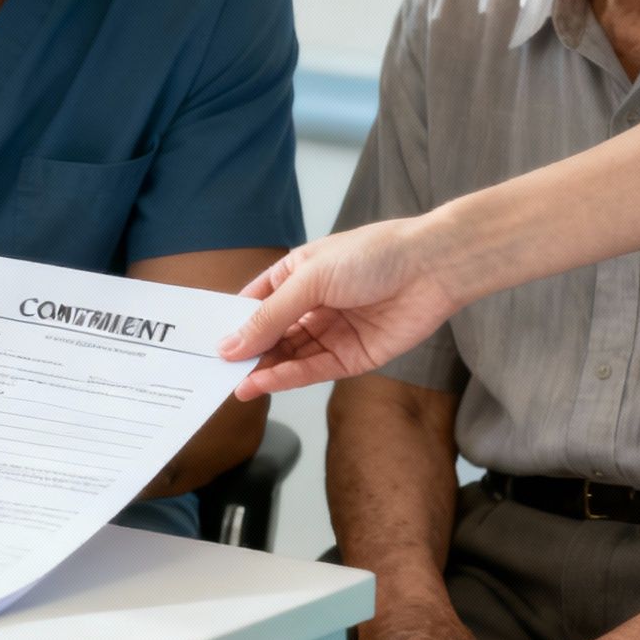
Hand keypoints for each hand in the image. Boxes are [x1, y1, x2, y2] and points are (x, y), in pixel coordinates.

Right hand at [217, 220, 462, 398]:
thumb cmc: (372, 256)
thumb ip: (270, 317)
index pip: (255, 304)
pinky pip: (313, 370)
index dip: (233, 324)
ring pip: (289, 356)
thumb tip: (231, 344)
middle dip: (247, 352)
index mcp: (297, 275)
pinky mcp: (353, 357)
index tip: (207, 344)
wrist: (432, 268)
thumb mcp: (309, 280)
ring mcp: (332, 332)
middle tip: (216, 371)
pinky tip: (263, 383)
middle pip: (271, 334)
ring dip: (263, 369)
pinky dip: (287, 378)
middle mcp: (312, 305)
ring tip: (234, 383)